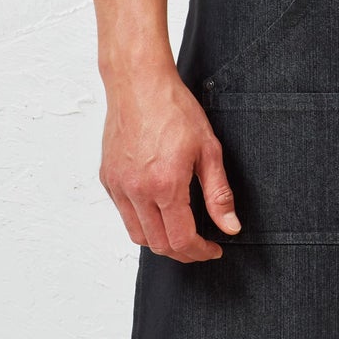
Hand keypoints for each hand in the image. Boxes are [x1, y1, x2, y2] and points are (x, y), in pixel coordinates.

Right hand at [99, 63, 239, 262]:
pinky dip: (142, 221)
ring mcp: (118, 186)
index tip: (213, 250)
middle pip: (157, 245)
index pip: (181, 240)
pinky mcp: (107, 179)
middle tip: (200, 246)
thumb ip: (219, 194)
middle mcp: (137, 191)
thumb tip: (230, 226)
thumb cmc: (175, 110)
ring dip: (160, 241)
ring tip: (181, 232)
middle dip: (182, 252)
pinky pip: (124, 214)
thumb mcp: (209, 150)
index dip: (200, 252)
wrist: (139, 85)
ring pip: (137, 234)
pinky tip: (159, 210)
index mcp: (165, 186)